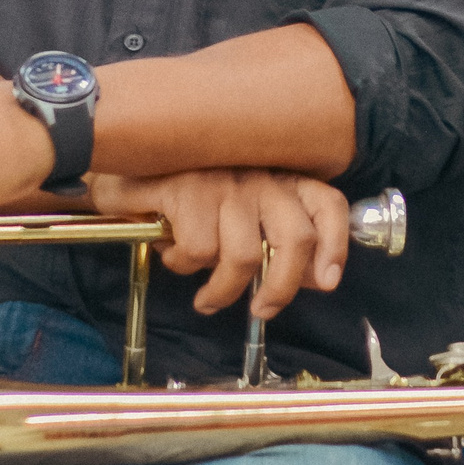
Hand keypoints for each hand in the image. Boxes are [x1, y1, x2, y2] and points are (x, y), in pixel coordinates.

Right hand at [91, 168, 349, 317]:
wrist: (128, 154)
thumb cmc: (193, 192)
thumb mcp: (240, 211)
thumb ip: (279, 240)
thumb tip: (317, 279)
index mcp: (281, 179)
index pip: (326, 203)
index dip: (335, 244)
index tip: (327, 282)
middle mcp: (261, 178)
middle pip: (295, 239)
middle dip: (282, 288)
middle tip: (262, 310)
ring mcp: (227, 184)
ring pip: (244, 257)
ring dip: (222, 290)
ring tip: (207, 297)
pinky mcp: (190, 191)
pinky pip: (198, 251)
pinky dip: (183, 265)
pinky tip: (174, 254)